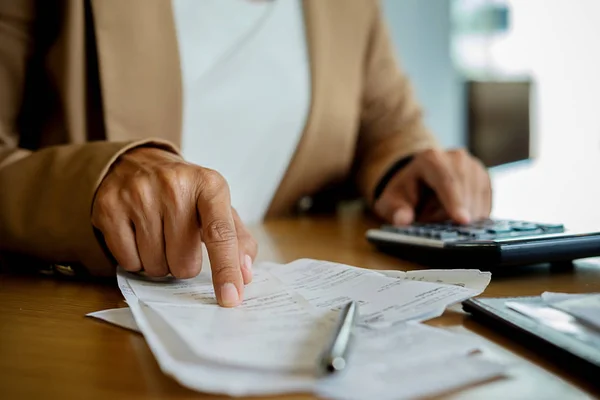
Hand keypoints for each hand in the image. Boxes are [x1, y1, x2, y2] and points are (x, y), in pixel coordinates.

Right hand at [91, 147, 256, 306]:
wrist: (138, 162)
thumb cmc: (185, 194)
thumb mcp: (217, 206)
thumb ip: (237, 239)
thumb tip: (244, 275)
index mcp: (209, 185)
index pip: (221, 234)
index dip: (226, 269)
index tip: (230, 298)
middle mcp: (174, 185)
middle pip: (184, 261)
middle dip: (184, 264)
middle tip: (180, 242)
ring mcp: (139, 194)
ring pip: (156, 266)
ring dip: (160, 263)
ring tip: (159, 236)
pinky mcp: (110, 207)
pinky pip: (128, 261)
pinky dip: (136, 259)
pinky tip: (138, 236)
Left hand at [374, 149, 491, 224]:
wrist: (419, 182)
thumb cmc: (405, 192)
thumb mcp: (393, 201)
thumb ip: (397, 210)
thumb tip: (402, 220)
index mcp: (431, 159)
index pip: (446, 181)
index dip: (455, 202)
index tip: (462, 221)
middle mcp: (457, 158)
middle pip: (464, 193)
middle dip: (452, 216)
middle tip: (436, 226)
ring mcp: (474, 168)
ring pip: (477, 202)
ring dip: (460, 218)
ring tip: (440, 216)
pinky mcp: (485, 181)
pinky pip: (484, 207)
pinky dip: (471, 218)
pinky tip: (456, 217)